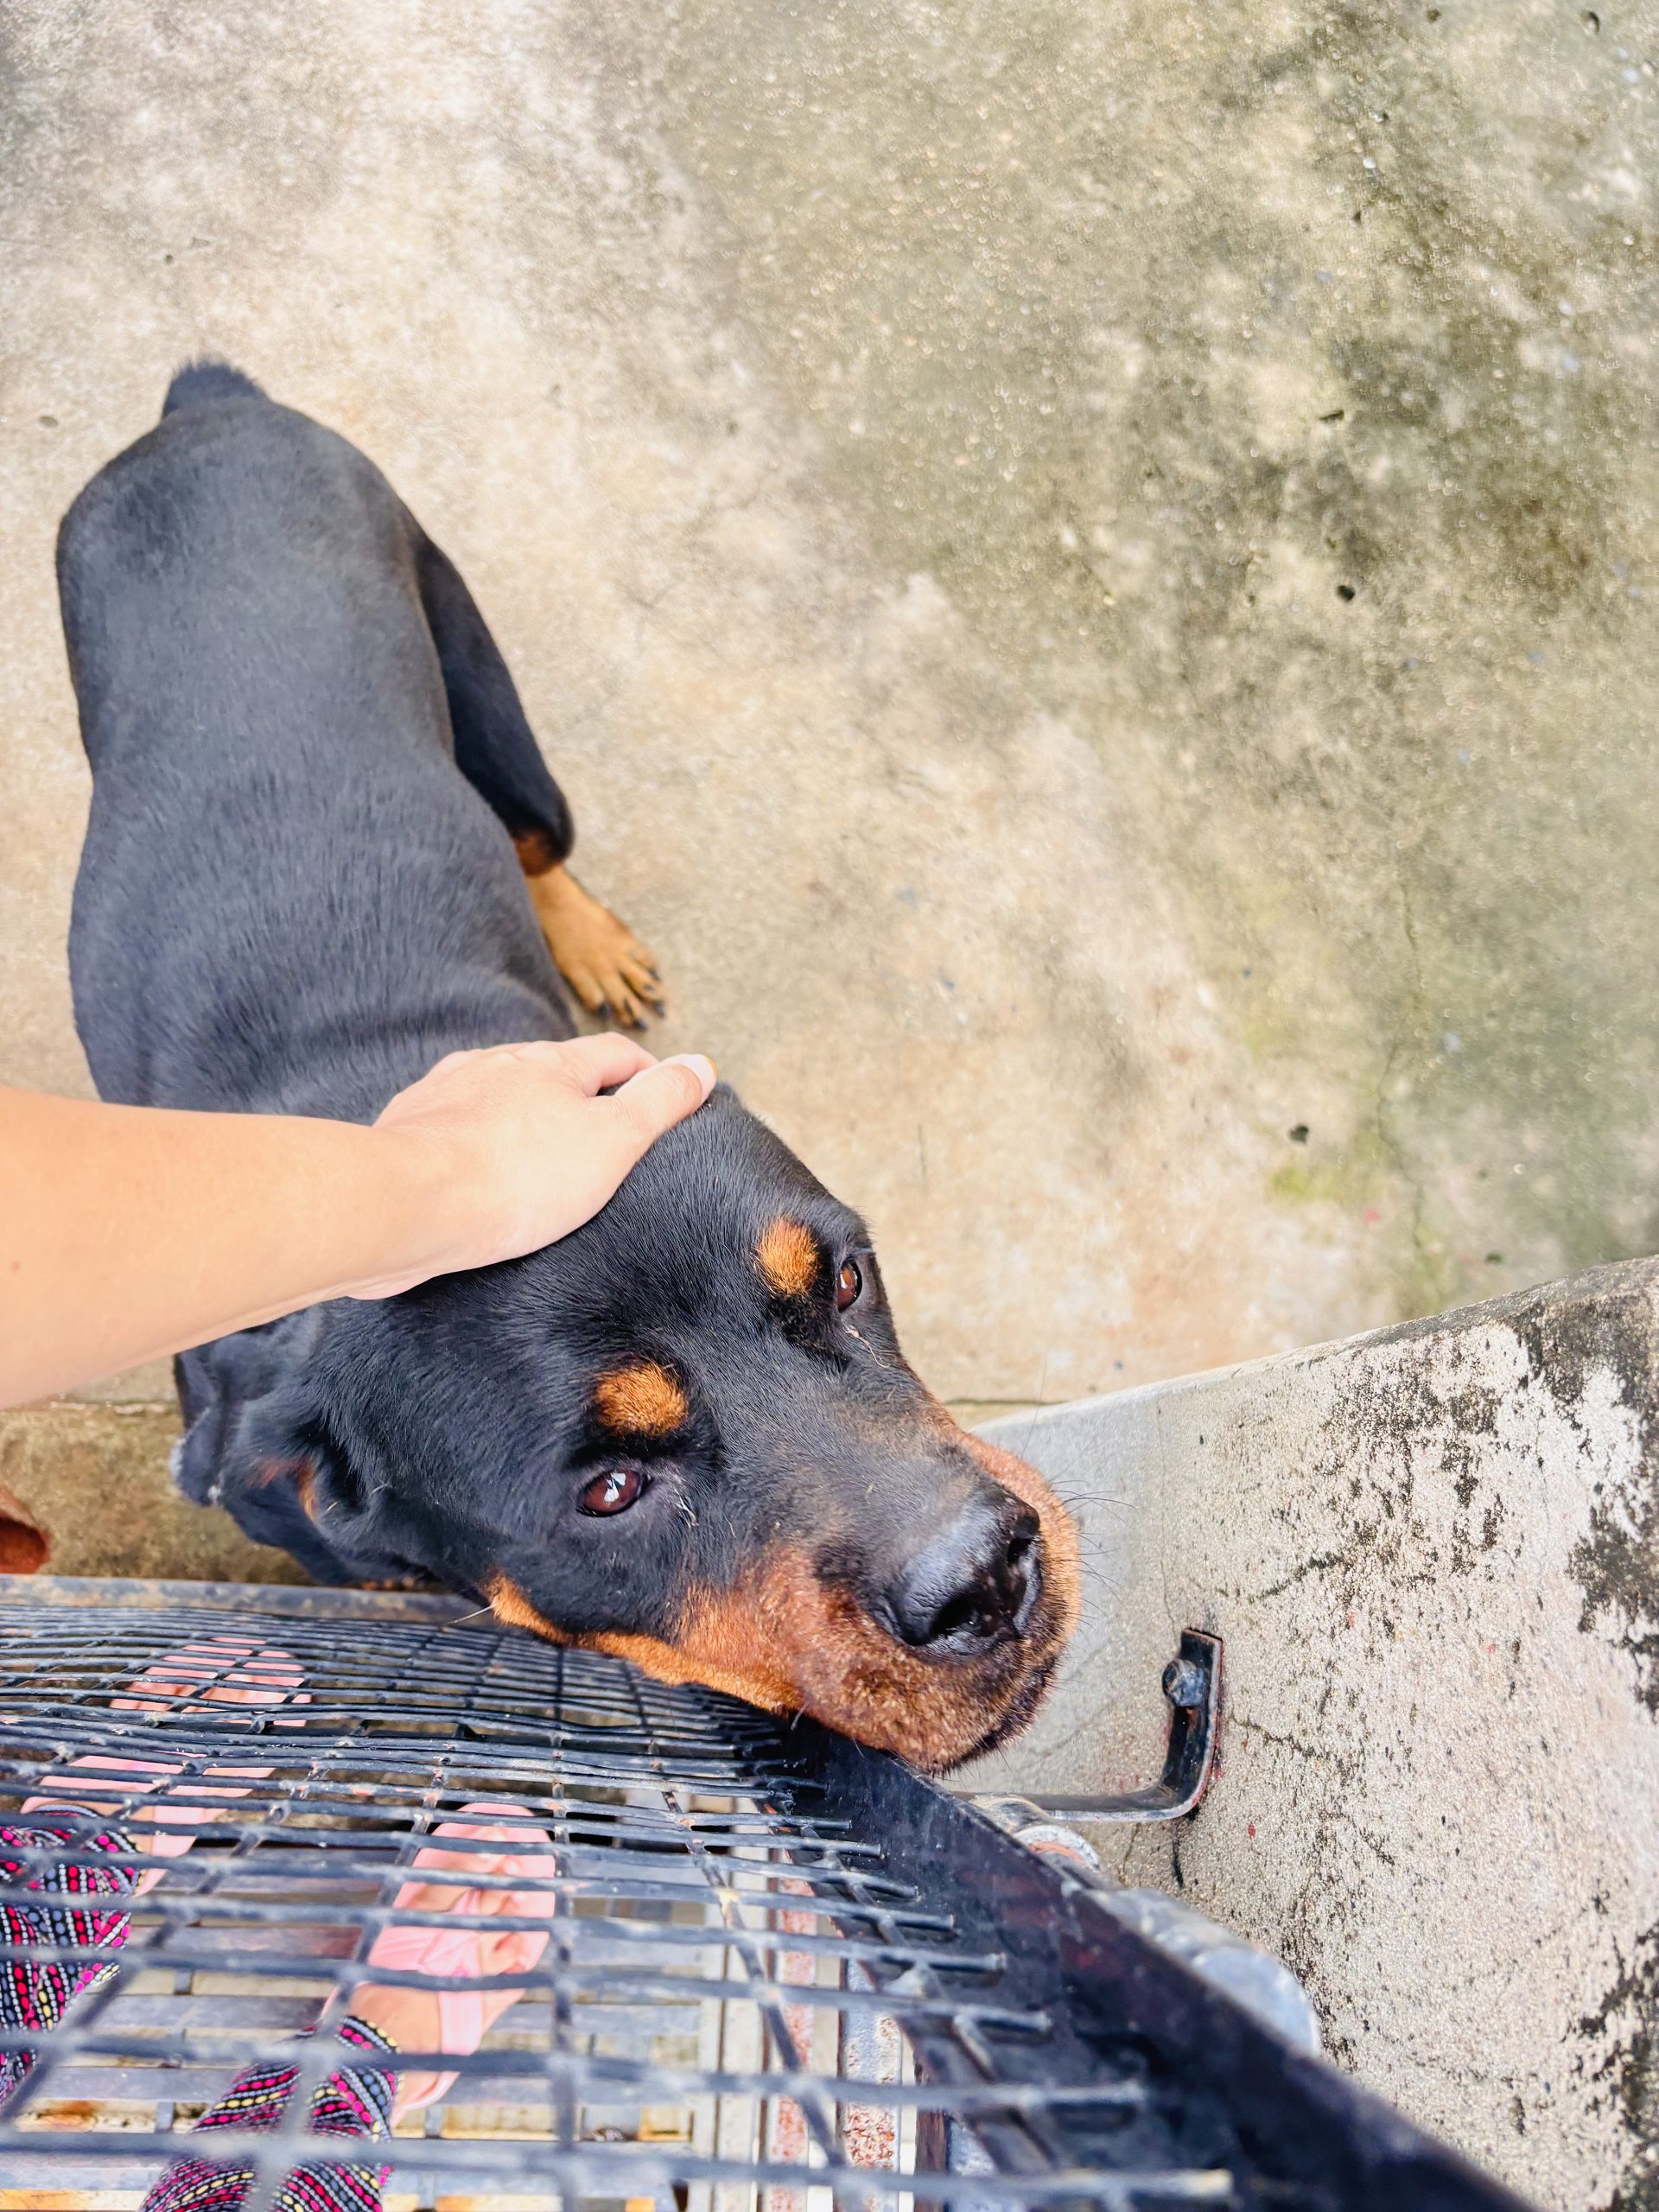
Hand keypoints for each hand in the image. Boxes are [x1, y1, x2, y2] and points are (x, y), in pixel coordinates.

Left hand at [357, 1035, 714, 1294]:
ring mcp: (444, 1095)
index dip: (646, 1070)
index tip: (663, 1093)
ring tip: (536, 1157)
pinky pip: (450, 1129)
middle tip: (604, 1134)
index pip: (613, 1052)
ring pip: (495, 1097)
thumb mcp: (613, 1140)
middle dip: (579, 1096)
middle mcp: (493, 1065)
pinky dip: (471, 1145)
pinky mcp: (406, 1132)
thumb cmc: (516, 1175)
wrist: (406, 1205)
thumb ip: (659, 1102)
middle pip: (550, 1071)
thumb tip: (701, 1064)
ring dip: (519, 1118)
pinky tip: (473, 1174)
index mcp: (549, 1063)